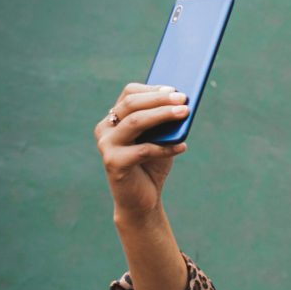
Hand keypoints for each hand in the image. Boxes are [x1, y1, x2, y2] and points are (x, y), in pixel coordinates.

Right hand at [94, 83, 189, 220]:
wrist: (142, 200)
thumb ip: (165, 122)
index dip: (152, 89)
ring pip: (135, 122)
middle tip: (183, 98)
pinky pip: (144, 150)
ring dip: (163, 115)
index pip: (129, 94)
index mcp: (114, 118)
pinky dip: (166, 147)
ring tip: (185, 113)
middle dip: (160, 99)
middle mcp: (105, 129)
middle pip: (132, 104)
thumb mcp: (160, 139)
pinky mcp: (113, 163)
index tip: (174, 89)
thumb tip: (182, 103)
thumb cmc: (152, 165)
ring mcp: (106, 145)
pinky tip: (183, 147)